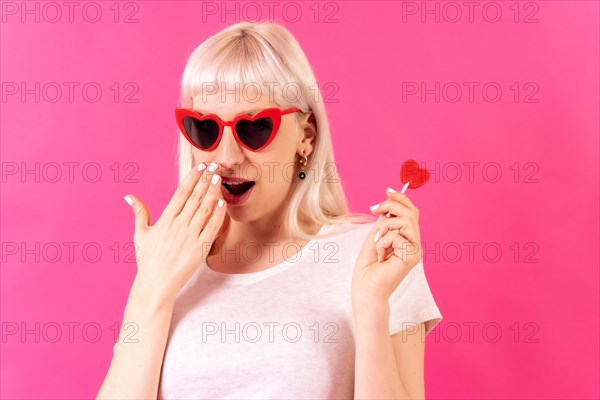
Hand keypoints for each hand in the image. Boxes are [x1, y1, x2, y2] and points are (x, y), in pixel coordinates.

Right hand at [124, 162, 227, 302]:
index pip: (181, 193)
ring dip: (213, 192)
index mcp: (166, 220)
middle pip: (195, 197)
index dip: (192, 178)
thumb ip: (139, 213)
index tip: (200, 166)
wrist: (156, 284)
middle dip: (206, 180)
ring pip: (205, 209)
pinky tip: (223, 203)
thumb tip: (129, 196)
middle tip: (215, 165)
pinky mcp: (200, 248)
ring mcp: (191, 236)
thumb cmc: (147, 260)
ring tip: (219, 178)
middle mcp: (179, 225)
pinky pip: (212, 228)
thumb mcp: (141, 235)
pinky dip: (218, 215)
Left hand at [351, 188, 422, 308]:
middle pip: (411, 213)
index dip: (401, 199)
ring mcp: (415, 251)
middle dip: (391, 206)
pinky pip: (395, 236)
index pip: (411, 213)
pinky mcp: (411, 257)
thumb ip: (384, 222)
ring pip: (406, 222)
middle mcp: (414, 244)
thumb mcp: (375, 237)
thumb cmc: (368, 268)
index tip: (388, 190)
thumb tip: (389, 202)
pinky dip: (382, 243)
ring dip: (385, 227)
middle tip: (374, 209)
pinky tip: (380, 257)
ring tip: (377, 243)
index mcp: (407, 239)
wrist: (366, 290)